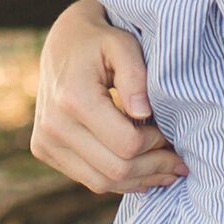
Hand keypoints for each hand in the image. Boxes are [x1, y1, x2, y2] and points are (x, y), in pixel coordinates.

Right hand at [29, 0, 182, 194]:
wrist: (61, 42)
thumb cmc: (99, 40)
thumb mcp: (122, 44)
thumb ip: (135, 76)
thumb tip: (143, 113)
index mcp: (73, 98)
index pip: (126, 144)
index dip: (157, 145)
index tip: (171, 133)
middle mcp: (53, 125)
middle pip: (115, 170)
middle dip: (153, 168)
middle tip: (179, 163)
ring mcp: (45, 141)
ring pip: (101, 183)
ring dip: (138, 180)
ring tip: (166, 171)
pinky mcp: (44, 149)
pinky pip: (88, 179)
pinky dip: (118, 179)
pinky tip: (141, 170)